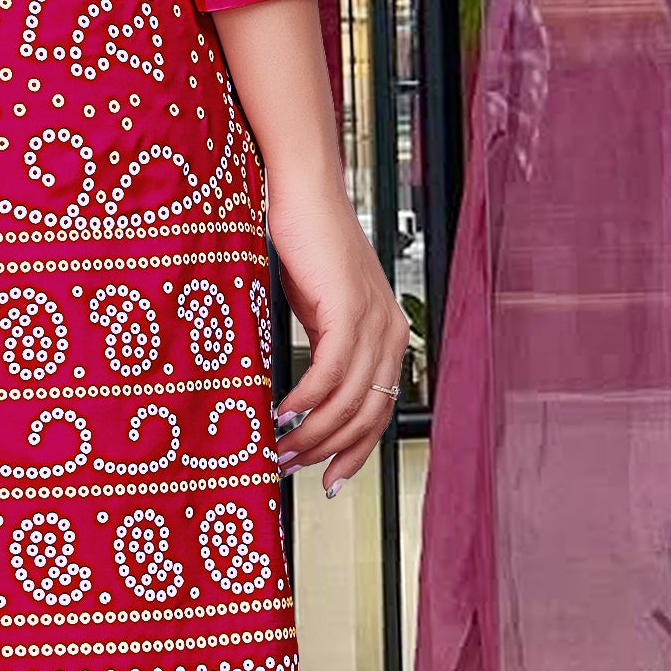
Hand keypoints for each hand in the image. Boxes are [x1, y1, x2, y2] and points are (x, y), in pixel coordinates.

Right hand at [263, 169, 408, 492]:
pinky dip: (306, 400)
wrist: (302, 192)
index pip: (380, 412)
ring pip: (349, 401)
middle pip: (367, 415)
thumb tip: (305, 399)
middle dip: (327, 451)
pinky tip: (283, 412)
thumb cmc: (306, 245)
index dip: (353, 452)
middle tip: (290, 466)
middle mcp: (391, 331)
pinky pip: (331, 372)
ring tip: (280, 447)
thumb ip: (324, 349)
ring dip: (311, 433)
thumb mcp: (319, 309)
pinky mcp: (349, 308)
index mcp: (388, 335)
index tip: (327, 477)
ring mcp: (373, 320)